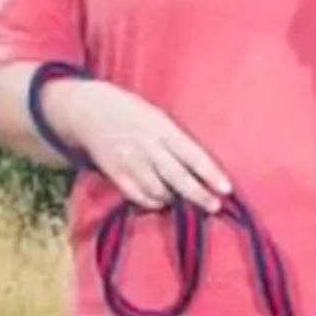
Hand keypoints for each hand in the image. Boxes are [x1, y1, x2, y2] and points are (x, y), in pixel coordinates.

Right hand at [62, 81, 230, 212]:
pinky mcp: (116, 174)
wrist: (89, 110)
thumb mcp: (157, 116)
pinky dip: (152, 202)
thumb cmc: (130, 110)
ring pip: (159, 191)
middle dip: (198, 195)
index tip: (226, 189)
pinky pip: (138, 196)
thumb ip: (175, 139)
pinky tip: (160, 202)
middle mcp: (148, 147)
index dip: (211, 174)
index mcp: (163, 129)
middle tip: (214, 206)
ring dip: (175, 200)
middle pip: (178, 177)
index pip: (193, 155)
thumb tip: (199, 165)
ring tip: (187, 203)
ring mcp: (131, 162)